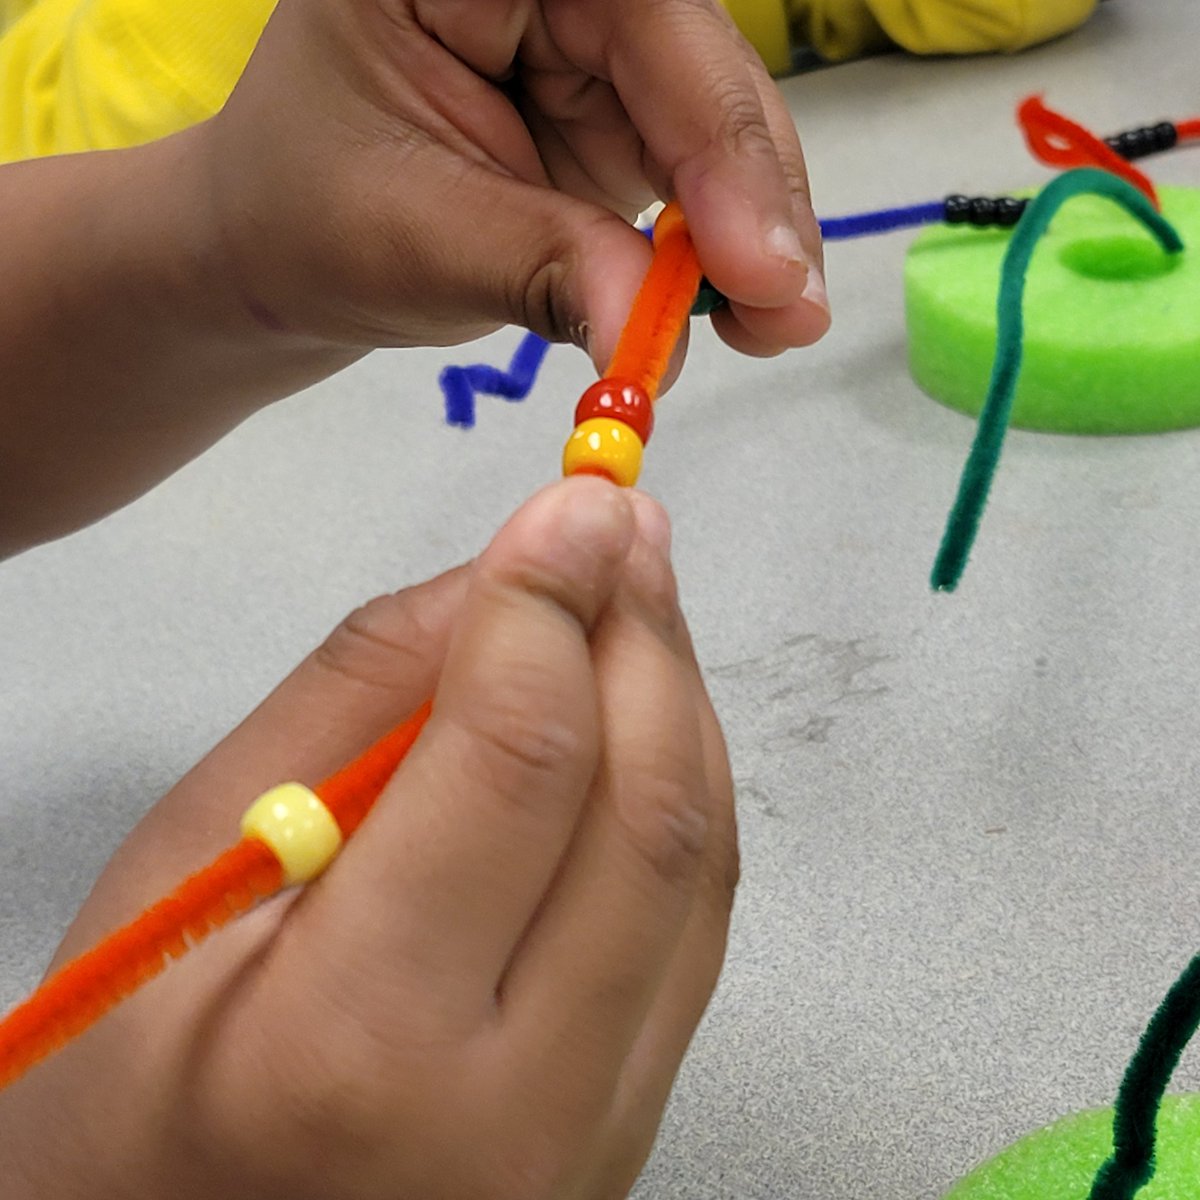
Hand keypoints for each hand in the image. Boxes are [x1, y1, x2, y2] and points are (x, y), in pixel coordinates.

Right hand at [0, 478, 737, 1199]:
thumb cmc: (129, 1079)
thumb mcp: (192, 861)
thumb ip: (351, 697)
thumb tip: (500, 579)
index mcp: (356, 1040)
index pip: (516, 760)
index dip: (554, 599)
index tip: (573, 499)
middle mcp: (514, 1108)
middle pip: (643, 808)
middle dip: (642, 632)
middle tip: (620, 523)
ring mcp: (595, 1135)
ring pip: (695, 863)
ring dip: (676, 700)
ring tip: (634, 595)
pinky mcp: (631, 1128)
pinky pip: (692, 926)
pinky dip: (678, 793)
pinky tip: (640, 716)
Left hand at [207, 0, 828, 364]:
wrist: (284, 252)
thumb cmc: (311, 219)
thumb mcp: (414, 240)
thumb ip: (544, 271)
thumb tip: (656, 334)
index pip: (636, 14)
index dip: (714, 134)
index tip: (756, 261)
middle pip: (699, 65)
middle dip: (755, 195)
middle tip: (793, 312)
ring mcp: (592, 46)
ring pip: (716, 123)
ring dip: (757, 231)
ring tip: (777, 327)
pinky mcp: (615, 116)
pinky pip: (697, 175)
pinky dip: (723, 248)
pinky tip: (743, 306)